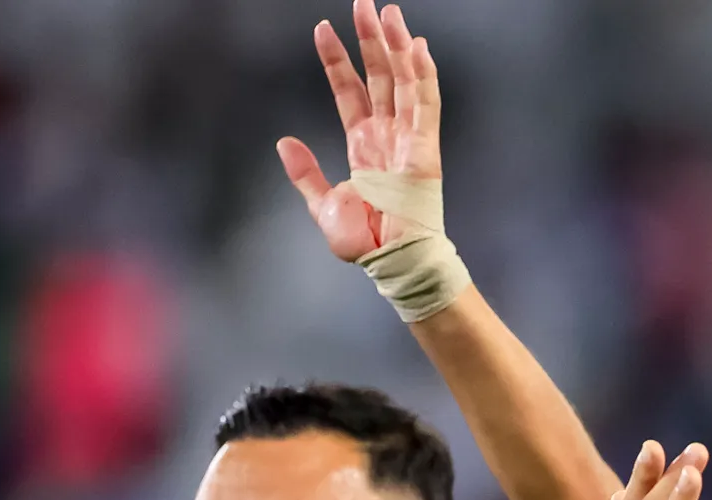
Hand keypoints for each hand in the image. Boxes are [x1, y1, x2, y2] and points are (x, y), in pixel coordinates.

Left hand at [276, 0, 439, 263]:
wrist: (391, 262)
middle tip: (364, 3)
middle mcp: (387, 136)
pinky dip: (424, 76)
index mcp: (363, 145)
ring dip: (396, 47)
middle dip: (370, 40)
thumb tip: (284, 141)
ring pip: (403, 82)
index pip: (349, 92)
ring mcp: (408, 140)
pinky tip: (418, 48)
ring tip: (387, 12)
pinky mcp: (426, 149)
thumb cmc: (365, 243)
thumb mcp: (322, 205)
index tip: (322, 29)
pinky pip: (427, 105)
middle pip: (379, 77)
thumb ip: (305, 173)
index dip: (336, 60)